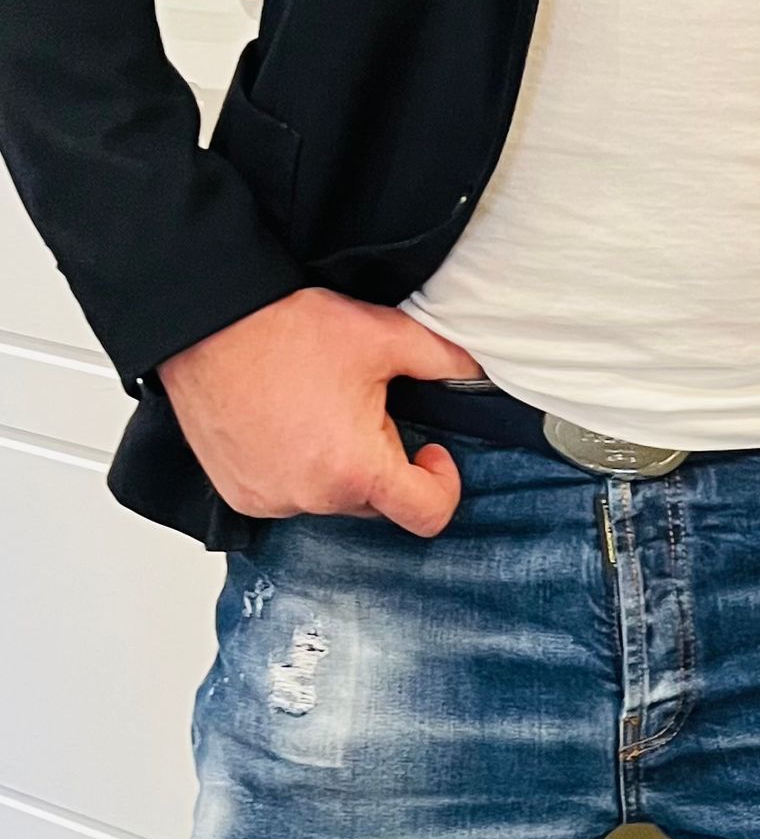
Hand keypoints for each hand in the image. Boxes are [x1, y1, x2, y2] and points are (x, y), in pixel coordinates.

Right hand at [159, 288, 482, 534]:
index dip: (441, 484)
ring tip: (315, 413)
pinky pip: (288, 495)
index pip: (427, 515)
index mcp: (357, 470)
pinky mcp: (241, 496)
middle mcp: (313, 497)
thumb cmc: (283, 329)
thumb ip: (442, 361)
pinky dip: (295, 470)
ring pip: (331, 499)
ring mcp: (272, 500)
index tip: (431, 453)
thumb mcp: (382, 335)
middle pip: (376, 504)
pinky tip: (283, 427)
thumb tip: (475, 374)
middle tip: (361, 410)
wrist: (205, 322)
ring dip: (336, 468)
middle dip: (381, 464)